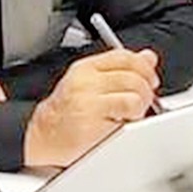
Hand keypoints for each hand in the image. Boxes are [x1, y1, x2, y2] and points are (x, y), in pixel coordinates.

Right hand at [22, 49, 159, 167]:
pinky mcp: (93, 124)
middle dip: (145, 91)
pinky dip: (130, 122)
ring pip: (135, 97)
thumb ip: (119, 68)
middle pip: (134, 77)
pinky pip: (127, 118)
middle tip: (141, 102)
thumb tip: (148, 57)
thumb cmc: (65, 111)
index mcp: (85, 68)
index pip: (124, 56)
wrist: (43, 135)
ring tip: (128, 114)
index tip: (149, 79)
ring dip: (139, 108)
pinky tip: (119, 124)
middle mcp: (86, 82)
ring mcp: (88, 103)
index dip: (144, 67)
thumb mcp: (88, 81)